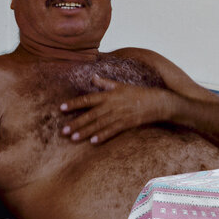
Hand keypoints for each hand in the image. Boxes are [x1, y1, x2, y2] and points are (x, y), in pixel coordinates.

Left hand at [56, 83, 176, 143]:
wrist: (158, 101)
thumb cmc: (138, 93)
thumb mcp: (121, 85)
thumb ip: (105, 82)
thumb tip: (92, 77)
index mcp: (109, 94)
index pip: (88, 99)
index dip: (74, 103)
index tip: (61, 108)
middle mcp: (113, 104)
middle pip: (91, 114)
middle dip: (76, 122)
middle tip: (63, 130)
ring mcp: (120, 114)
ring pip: (100, 124)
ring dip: (86, 131)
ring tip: (73, 137)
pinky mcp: (127, 123)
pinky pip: (113, 130)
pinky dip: (103, 136)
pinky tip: (93, 141)